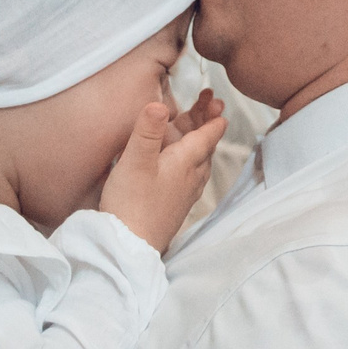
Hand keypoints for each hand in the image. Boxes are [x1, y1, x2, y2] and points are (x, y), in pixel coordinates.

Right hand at [100, 94, 227, 250]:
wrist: (129, 247)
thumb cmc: (131, 203)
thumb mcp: (135, 161)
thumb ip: (147, 131)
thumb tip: (160, 103)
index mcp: (185, 163)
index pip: (206, 136)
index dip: (212, 117)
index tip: (218, 101)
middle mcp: (190, 178)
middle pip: (205, 147)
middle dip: (207, 124)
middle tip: (210, 104)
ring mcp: (184, 194)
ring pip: (199, 163)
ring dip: (200, 143)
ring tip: (198, 130)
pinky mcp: (174, 207)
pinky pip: (189, 177)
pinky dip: (189, 162)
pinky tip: (183, 167)